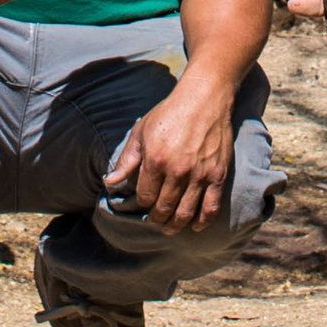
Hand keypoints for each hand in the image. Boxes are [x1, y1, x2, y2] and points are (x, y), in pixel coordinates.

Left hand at [105, 74, 235, 234]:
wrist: (204, 98)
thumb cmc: (169, 113)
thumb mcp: (141, 131)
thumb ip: (127, 160)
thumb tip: (109, 183)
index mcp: (155, 160)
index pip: (145, 196)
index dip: (143, 202)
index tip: (145, 202)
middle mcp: (177, 171)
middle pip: (164, 208)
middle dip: (157, 219)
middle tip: (156, 221)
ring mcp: (199, 175)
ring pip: (185, 213)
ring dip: (176, 225)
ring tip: (170, 228)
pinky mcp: (218, 175)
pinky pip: (210, 207)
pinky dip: (202, 222)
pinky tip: (195, 226)